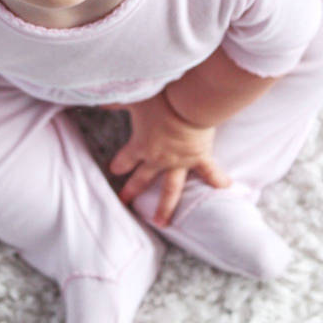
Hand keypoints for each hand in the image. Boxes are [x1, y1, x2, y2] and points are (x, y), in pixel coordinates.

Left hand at [103, 91, 230, 226]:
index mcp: (141, 145)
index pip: (125, 159)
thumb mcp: (134, 99)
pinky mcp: (200, 158)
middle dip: (132, 190)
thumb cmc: (160, 100)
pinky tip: (223, 190)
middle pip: (143, 179)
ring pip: (171, 190)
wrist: (189, 103)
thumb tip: (98, 101)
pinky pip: (210, 173)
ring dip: (165, 207)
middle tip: (125, 203)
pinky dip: (217, 181)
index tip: (114, 169)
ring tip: (160, 223)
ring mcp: (180, 162)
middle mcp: (158, 158)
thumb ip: (115, 102)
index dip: (119, 164)